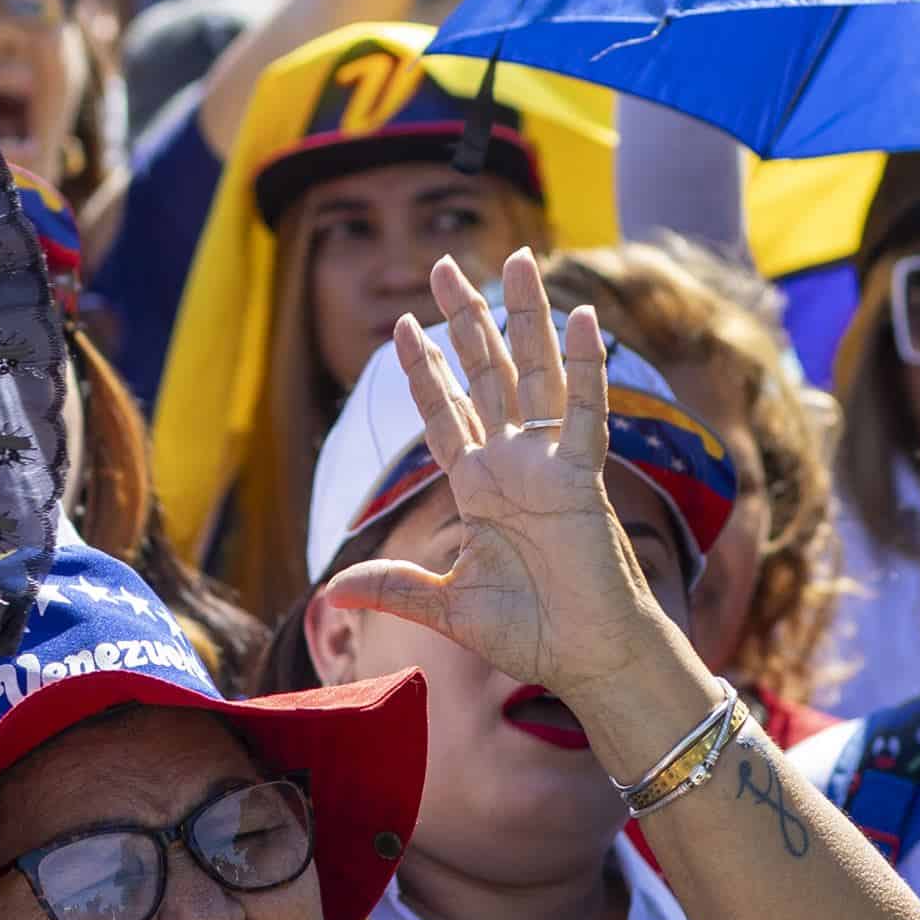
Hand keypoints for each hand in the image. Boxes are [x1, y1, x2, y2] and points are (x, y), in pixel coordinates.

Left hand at [330, 249, 676, 704]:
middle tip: (445, 265)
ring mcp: (548, 466)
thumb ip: (395, 589)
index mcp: (480, 489)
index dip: (426, 371)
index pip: (446, 414)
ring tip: (518, 260)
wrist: (586, 660)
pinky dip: (587, 368)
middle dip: (467, 320)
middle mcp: (512, 465)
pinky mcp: (581, 480)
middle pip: (486, 375)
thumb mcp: (447, 608)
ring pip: (535, 375)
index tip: (404, 325)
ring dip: (525, 318)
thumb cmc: (531, 634)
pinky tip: (583, 320)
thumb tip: (332, 592)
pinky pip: (585, 414)